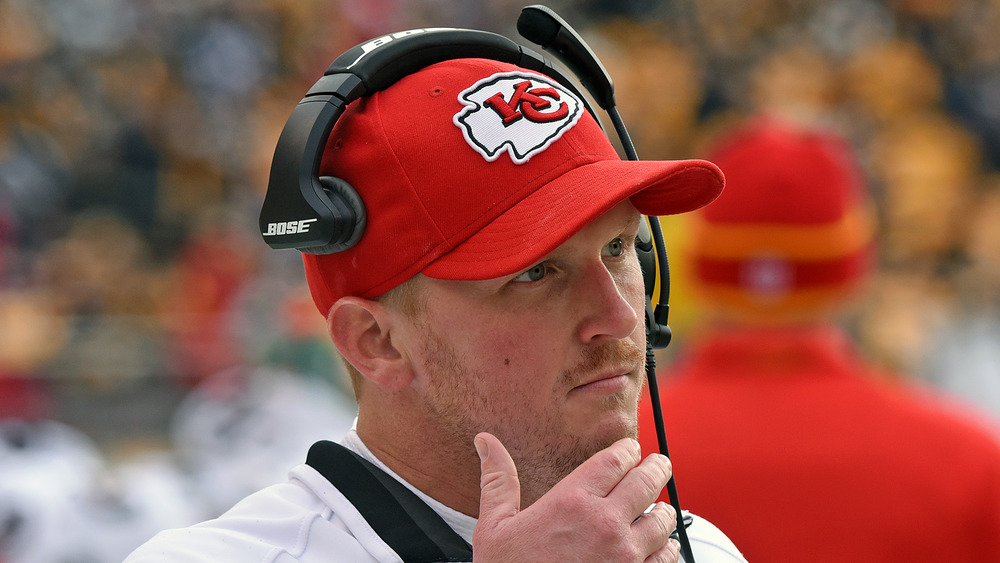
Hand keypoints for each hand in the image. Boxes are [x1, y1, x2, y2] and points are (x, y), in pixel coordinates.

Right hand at [473, 432, 679, 561]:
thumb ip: (498, 480)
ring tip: (660, 507)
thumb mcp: (494, 527)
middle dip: (657, 467)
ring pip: (663, 519)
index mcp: (571, 502)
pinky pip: (667, 556)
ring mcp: (624, 555)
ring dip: (664, 509)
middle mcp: (604, 524)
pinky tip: (660, 544)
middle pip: (647, 481)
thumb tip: (486, 442)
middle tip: (659, 463)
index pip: (616, 459)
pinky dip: (667, 547)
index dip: (629, 450)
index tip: (631, 450)